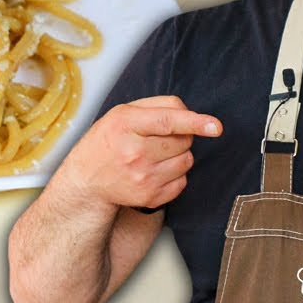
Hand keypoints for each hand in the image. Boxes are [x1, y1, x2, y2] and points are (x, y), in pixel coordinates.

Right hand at [49, 95, 221, 211]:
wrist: (87, 182)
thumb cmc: (108, 141)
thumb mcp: (122, 113)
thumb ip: (157, 106)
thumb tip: (192, 114)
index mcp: (125, 125)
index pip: (167, 121)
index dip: (195, 122)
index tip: (216, 126)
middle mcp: (134, 153)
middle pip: (183, 140)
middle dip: (180, 136)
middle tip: (158, 139)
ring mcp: (143, 178)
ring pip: (187, 161)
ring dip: (179, 155)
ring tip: (154, 155)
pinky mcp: (150, 197)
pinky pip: (183, 181)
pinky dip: (175, 174)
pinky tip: (154, 171)